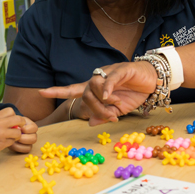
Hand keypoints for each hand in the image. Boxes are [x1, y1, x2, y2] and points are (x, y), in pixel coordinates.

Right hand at [0, 108, 24, 159]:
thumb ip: (0, 119)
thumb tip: (12, 120)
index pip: (11, 110)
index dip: (14, 115)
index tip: (12, 121)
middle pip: (18, 119)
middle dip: (21, 124)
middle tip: (18, 128)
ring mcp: (2, 133)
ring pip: (18, 132)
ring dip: (17, 135)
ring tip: (11, 137)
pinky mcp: (3, 143)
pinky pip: (13, 141)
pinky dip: (11, 142)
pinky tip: (5, 142)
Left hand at [10, 117, 37, 152]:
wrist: (5, 131)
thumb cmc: (10, 125)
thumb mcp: (12, 120)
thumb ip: (15, 121)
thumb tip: (17, 128)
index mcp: (31, 125)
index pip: (34, 128)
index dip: (26, 129)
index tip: (19, 128)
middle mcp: (32, 134)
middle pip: (34, 138)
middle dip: (23, 138)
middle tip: (16, 137)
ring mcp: (29, 142)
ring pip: (30, 146)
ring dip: (20, 144)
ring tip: (12, 140)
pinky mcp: (25, 148)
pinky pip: (25, 150)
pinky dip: (18, 148)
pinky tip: (12, 144)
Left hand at [39, 61, 156, 125]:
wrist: (152, 81)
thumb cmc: (133, 93)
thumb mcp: (118, 110)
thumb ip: (104, 116)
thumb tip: (90, 123)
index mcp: (95, 88)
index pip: (73, 89)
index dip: (58, 91)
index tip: (41, 92)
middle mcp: (98, 78)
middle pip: (86, 94)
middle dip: (95, 109)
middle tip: (110, 118)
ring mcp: (108, 73)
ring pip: (95, 87)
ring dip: (104, 101)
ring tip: (118, 106)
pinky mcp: (120, 70)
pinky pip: (109, 79)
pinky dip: (107, 89)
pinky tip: (109, 97)